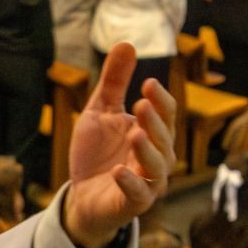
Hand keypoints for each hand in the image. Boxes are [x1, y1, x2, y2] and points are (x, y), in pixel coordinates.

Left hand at [63, 44, 177, 247]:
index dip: (160, 100)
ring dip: (147, 150)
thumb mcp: (100, 112)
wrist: (82, 194)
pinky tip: (119, 171)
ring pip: (157, 167)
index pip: (165, 114)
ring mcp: (148, 182)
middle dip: (154, 122)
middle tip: (141, 104)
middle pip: (164, 138)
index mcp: (152, 133)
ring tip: (135, 134)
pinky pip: (138, 194)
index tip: (148, 83)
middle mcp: (157, 157)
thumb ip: (114, 82)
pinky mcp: (132, 204)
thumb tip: (127, 43)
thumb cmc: (97, 153)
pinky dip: (131, 183)